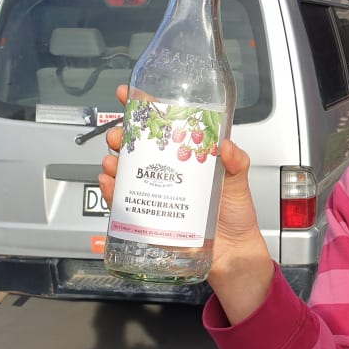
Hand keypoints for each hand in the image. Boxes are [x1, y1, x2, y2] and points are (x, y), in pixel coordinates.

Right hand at [98, 84, 272, 323]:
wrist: (232, 254)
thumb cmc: (236, 215)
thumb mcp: (239, 182)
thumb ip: (237, 162)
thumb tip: (227, 146)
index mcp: (188, 157)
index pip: (164, 125)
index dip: (144, 108)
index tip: (128, 94)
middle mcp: (169, 172)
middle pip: (137, 147)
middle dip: (121, 135)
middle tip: (118, 135)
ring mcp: (157, 193)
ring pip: (125, 171)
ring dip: (113, 162)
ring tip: (113, 160)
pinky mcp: (149, 216)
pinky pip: (123, 202)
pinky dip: (112, 191)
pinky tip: (109, 183)